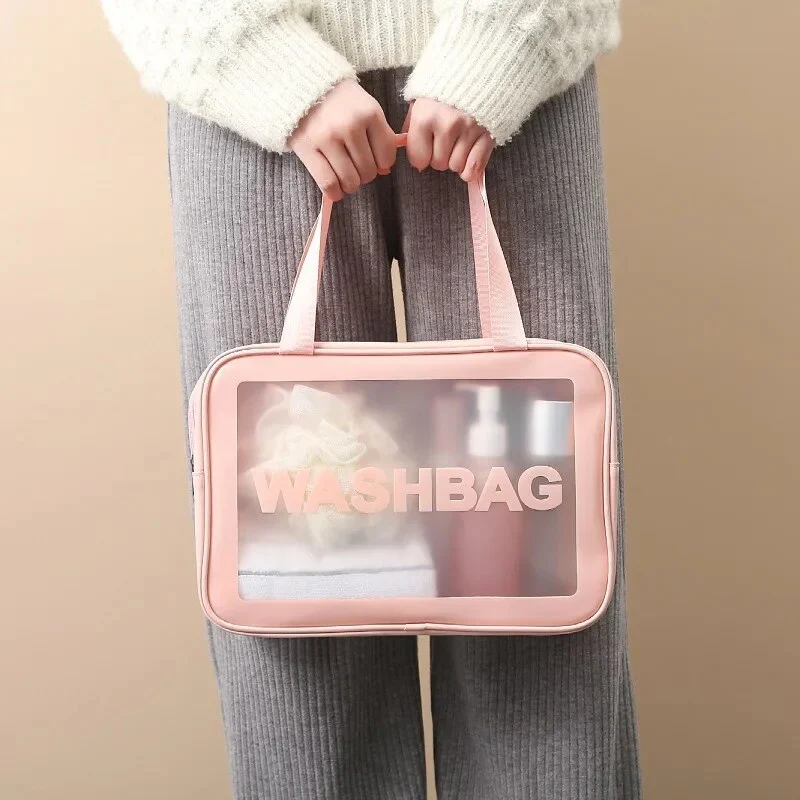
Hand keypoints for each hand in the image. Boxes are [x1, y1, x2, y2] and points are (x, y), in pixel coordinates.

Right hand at [288, 79, 397, 201]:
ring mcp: (328, 138)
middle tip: (356, 166)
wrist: (300, 85)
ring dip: (350, 184)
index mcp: (369, 113)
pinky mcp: (308, 149)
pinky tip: (336, 189)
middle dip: (365, 174)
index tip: (374, 161)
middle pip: (369, 171)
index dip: (383, 164)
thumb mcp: (364, 107)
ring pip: (350, 180)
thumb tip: (385, 171)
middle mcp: (350, 125)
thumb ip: (378, 135)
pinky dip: (335, 193)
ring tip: (346, 176)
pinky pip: (328, 183)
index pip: (386, 155)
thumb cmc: (338, 100)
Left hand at [402, 98, 494, 181]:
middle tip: (445, 142)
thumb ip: (412, 129)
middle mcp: (447, 124)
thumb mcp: (420, 102)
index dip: (421, 156)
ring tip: (458, 143)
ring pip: (456, 167)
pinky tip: (469, 158)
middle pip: (438, 164)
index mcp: (425, 116)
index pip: (418, 159)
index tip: (426, 148)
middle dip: (439, 157)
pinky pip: (474, 168)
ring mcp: (469, 130)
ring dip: (456, 160)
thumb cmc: (442, 90)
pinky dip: (471, 169)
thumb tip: (413, 160)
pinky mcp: (488, 134)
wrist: (476, 68)